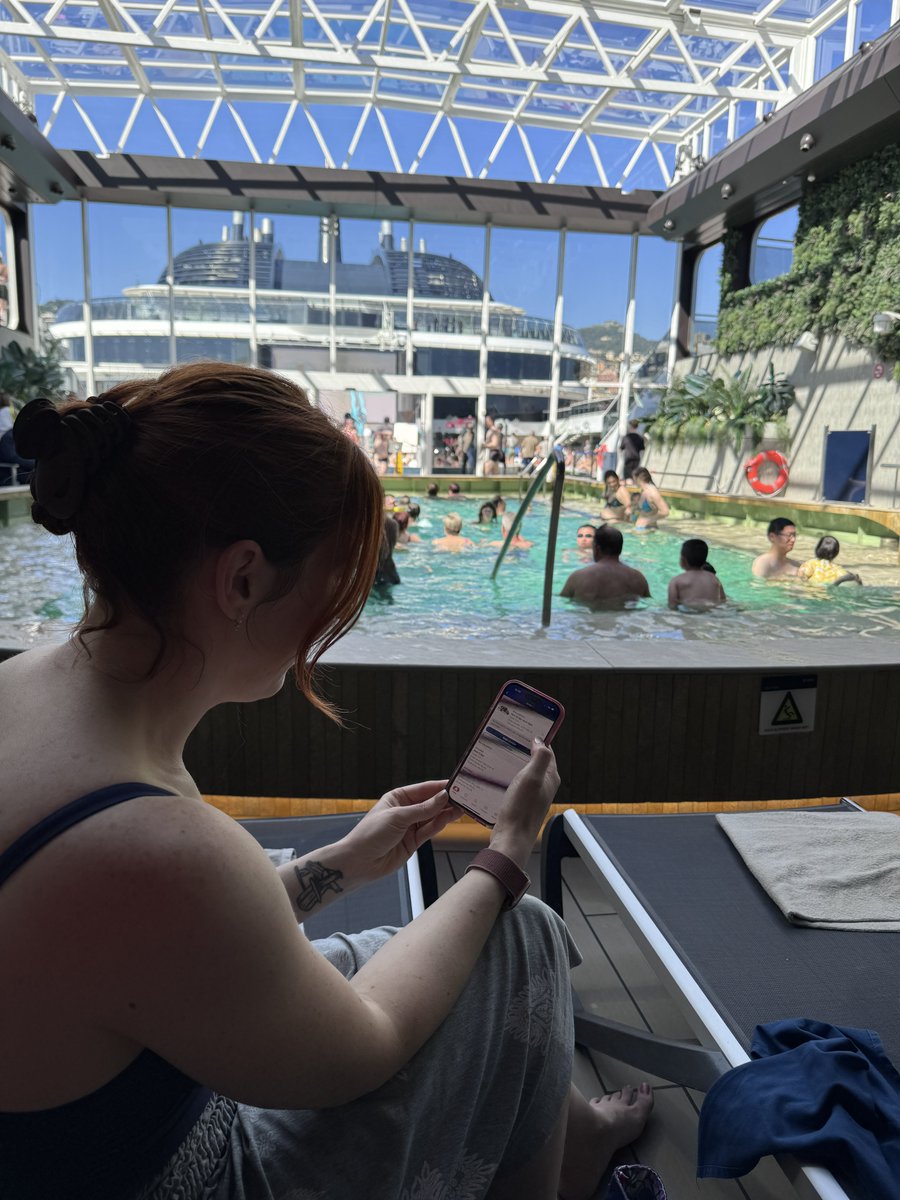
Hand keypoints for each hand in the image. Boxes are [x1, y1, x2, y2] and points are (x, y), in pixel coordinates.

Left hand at [338, 780, 457, 886]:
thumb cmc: (371, 834)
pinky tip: (450, 817)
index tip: (457, 784)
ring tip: (462, 808)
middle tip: (465, 797)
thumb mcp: (398, 817)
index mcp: (398, 797)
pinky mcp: (414, 841)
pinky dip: (440, 824)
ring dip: (446, 812)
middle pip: (430, 803)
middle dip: (446, 800)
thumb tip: (443, 797)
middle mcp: (405, 810)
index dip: (440, 787)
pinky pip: (430, 830)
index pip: (424, 789)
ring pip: (433, 817)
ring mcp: (410, 826)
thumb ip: (423, 809)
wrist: (359, 862)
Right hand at [489, 741, 559, 868]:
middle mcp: (545, 786)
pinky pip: (517, 784)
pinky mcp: (522, 803)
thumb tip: (540, 741)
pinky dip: (509, 776)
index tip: (524, 728)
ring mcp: (534, 796)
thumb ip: (540, 758)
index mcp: (550, 778)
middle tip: (509, 737)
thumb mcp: (531, 778)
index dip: (538, 739)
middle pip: (536, 761)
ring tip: (501, 753)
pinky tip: (498, 775)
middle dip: (525, 749)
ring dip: (515, 762)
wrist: (511, 838)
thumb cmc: (521, 810)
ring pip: (526, 772)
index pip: (547, 751)